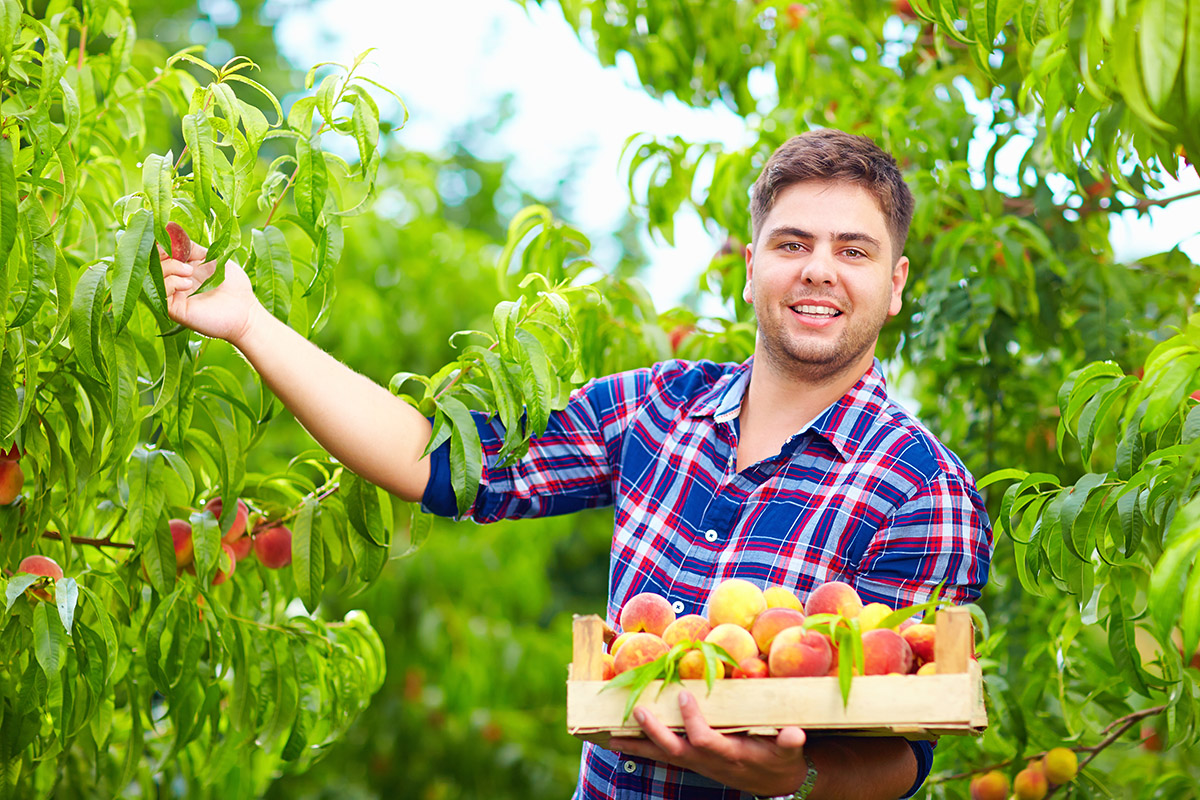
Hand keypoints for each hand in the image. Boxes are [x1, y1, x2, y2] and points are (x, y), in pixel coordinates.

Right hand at [160, 238, 261, 346]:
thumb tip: (171, 230)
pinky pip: (161, 293)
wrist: (246, 310)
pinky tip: (187, 283)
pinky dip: (171, 283)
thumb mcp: (213, 257)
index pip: (159, 253)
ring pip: (154, 277)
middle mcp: (174, 281)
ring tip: (189, 271)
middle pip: (151, 263)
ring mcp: (173, 295)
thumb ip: (192, 247)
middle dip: (160, 253)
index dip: (160, 244)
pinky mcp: (175, 309)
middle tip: (175, 253)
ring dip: (169, 268)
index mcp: (181, 267)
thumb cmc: (234, 285)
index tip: (168, 237)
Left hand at [608, 690, 808, 796]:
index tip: (684, 696)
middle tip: (638, 711)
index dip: (693, 722)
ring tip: (611, 733)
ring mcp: (696, 763)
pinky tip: (618, 739)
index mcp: (730, 754)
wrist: (773, 781)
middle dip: (654, 733)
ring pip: (662, 755)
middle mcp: (708, 761)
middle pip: (675, 750)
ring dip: (637, 744)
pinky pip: (661, 755)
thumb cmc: (779, 759)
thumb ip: (789, 741)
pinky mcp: (690, 760)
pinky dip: (640, 747)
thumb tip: (795, 733)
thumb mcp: (788, 751)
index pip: (706, 740)